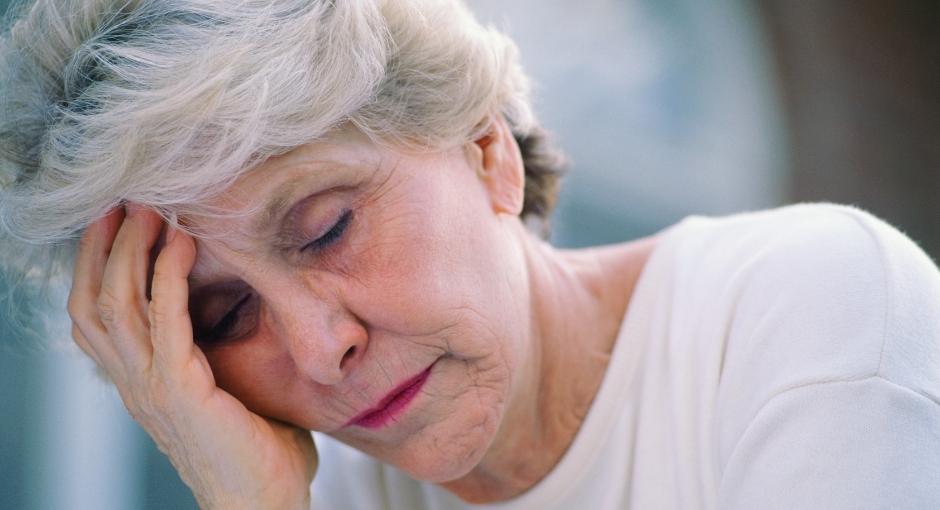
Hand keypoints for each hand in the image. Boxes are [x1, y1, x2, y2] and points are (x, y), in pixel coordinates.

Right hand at [67, 205, 316, 508]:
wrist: (263, 503)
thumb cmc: (258, 451)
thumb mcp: (228, 390)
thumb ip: (220, 352)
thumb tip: (247, 307)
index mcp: (141, 382)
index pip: (96, 315)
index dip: (99, 265)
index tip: (118, 220)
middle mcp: (134, 382)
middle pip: (92, 301)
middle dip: (105, 246)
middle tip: (124, 199)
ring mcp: (151, 386)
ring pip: (116, 303)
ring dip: (130, 249)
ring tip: (148, 207)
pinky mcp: (179, 389)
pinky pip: (165, 319)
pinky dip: (169, 275)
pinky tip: (182, 243)